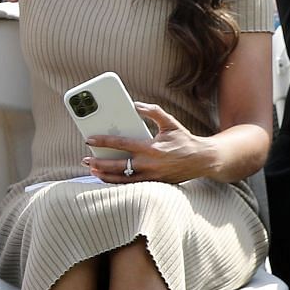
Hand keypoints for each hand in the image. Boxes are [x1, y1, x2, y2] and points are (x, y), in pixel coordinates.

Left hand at [83, 103, 214, 183]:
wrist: (203, 160)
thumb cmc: (185, 140)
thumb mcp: (171, 123)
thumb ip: (153, 112)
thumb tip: (135, 105)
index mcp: (152, 148)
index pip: (122, 144)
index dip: (104, 141)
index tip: (89, 139)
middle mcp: (150, 164)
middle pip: (118, 165)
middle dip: (99, 163)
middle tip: (86, 159)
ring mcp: (151, 176)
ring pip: (122, 179)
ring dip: (105, 175)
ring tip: (92, 170)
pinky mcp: (154, 184)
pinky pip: (131, 185)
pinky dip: (118, 182)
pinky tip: (107, 178)